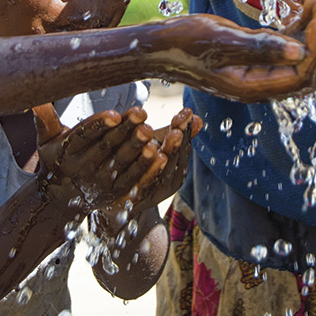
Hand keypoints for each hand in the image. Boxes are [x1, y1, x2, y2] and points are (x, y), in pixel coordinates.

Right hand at [33, 103, 178, 214]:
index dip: (98, 124)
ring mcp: (101, 182)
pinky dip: (147, 168)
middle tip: (141, 113)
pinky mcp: (116, 192)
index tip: (113, 114)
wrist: (61, 200)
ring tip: (150, 131)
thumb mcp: (46, 141)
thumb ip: (45, 120)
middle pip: (106, 146)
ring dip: (137, 148)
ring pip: (122, 162)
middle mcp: (83, 168)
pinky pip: (133, 178)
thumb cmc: (56, 160)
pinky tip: (160, 154)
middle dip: (124, 130)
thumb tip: (35, 99)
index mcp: (67, 152)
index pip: (84, 135)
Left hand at [99, 107, 202, 223]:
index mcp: (177, 170)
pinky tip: (133, 169)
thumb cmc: (141, 163)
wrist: (118, 198)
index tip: (186, 114)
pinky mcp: (133, 202)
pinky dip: (138, 179)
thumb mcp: (159, 144)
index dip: (184, 132)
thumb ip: (175, 132)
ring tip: (155, 147)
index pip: (182, 149)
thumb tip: (197, 116)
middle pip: (171, 164)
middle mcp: (167, 184)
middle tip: (176, 131)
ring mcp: (152, 195)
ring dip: (156, 164)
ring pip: (156, 178)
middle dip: (174, 147)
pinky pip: (138, 191)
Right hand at [157, 3, 315, 100]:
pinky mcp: (255, 57)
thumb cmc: (184, 42)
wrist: (158, 45)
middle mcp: (261, 84)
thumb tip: (298, 51)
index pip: (303, 76)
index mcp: (254, 88)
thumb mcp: (221, 41)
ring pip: (301, 58)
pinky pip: (287, 47)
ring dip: (315, 32)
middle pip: (309, 71)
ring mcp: (259, 72)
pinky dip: (300, 28)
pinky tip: (307, 5)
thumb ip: (259, 47)